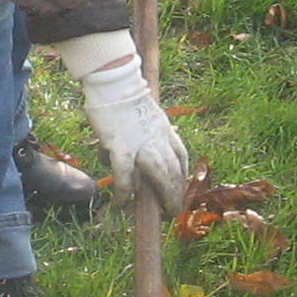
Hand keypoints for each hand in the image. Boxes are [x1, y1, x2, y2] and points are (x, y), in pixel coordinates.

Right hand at [51, 34, 187, 201]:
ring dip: (162, 197)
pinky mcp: (123, 148)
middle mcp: (158, 138)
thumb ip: (138, 132)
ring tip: (160, 214)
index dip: (182, 173)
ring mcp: (142, 144)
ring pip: (159, 177)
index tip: (181, 185)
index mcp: (164, 128)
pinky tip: (122, 203)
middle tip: (174, 210)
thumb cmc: (120, 95)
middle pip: (173, 170)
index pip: (180, 155)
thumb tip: (116, 152)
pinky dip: (126, 192)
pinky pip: (127, 177)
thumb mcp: (140, 114)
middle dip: (176, 192)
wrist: (114, 83)